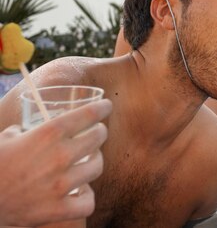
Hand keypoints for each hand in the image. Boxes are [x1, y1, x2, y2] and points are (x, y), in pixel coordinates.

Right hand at [0, 99, 111, 225]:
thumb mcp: (6, 139)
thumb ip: (24, 130)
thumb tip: (30, 129)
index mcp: (47, 134)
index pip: (88, 115)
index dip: (101, 108)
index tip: (107, 106)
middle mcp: (59, 157)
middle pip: (98, 137)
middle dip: (99, 132)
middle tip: (96, 133)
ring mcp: (60, 184)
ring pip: (97, 167)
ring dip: (94, 162)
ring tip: (88, 161)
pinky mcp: (58, 209)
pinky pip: (88, 202)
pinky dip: (86, 197)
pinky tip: (81, 192)